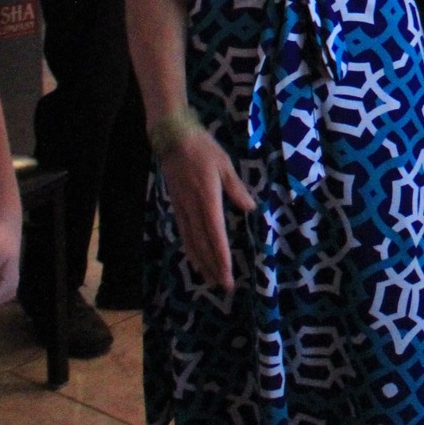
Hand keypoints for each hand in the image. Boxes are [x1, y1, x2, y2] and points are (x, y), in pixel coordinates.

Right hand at [160, 129, 255, 290]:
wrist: (173, 139)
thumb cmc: (203, 149)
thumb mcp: (225, 165)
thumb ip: (236, 189)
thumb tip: (249, 208)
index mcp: (207, 199)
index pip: (215, 234)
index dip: (220, 256)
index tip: (227, 273)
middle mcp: (193, 208)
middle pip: (202, 244)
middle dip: (213, 266)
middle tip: (223, 285)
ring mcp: (182, 208)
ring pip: (191, 242)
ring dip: (201, 262)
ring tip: (210, 278)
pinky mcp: (177, 205)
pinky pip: (184, 232)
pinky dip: (190, 248)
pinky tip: (195, 256)